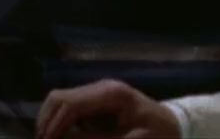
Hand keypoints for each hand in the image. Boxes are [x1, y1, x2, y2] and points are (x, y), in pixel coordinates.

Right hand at [36, 80, 179, 138]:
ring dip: (51, 121)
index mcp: (112, 94)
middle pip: (58, 98)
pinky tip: (65, 135)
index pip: (69, 104)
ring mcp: (98, 91)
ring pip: (58, 100)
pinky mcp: (96, 99)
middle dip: (47, 123)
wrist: (172, 124)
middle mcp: (102, 87)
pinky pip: (68, 106)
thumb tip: (61, 138)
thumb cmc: (155, 134)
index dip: (53, 126)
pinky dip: (60, 121)